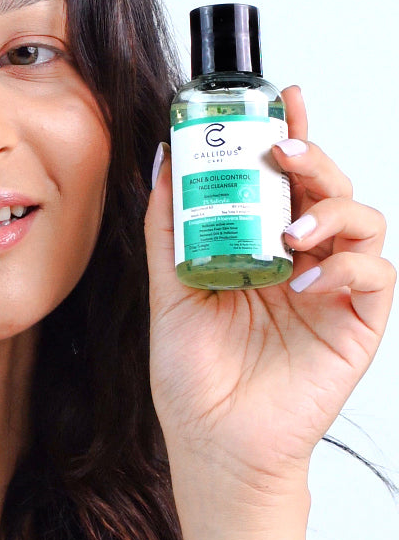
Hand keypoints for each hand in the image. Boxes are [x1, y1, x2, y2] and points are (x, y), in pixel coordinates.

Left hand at [144, 85, 393, 513]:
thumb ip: (169, 225)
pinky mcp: (357, 323)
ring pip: (362, 220)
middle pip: (326, 187)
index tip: (282, 99)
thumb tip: (164, 157)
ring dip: (332, 211)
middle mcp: (300, 258)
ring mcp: (332, 288)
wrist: (213, 441)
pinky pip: (374, 275)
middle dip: (312, 158)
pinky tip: (304, 283)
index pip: (281, 180)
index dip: (289, 134)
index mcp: (258, 245)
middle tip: (283, 150)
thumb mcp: (169, 287)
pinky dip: (344, 267)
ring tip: (291, 231)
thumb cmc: (192, 373)